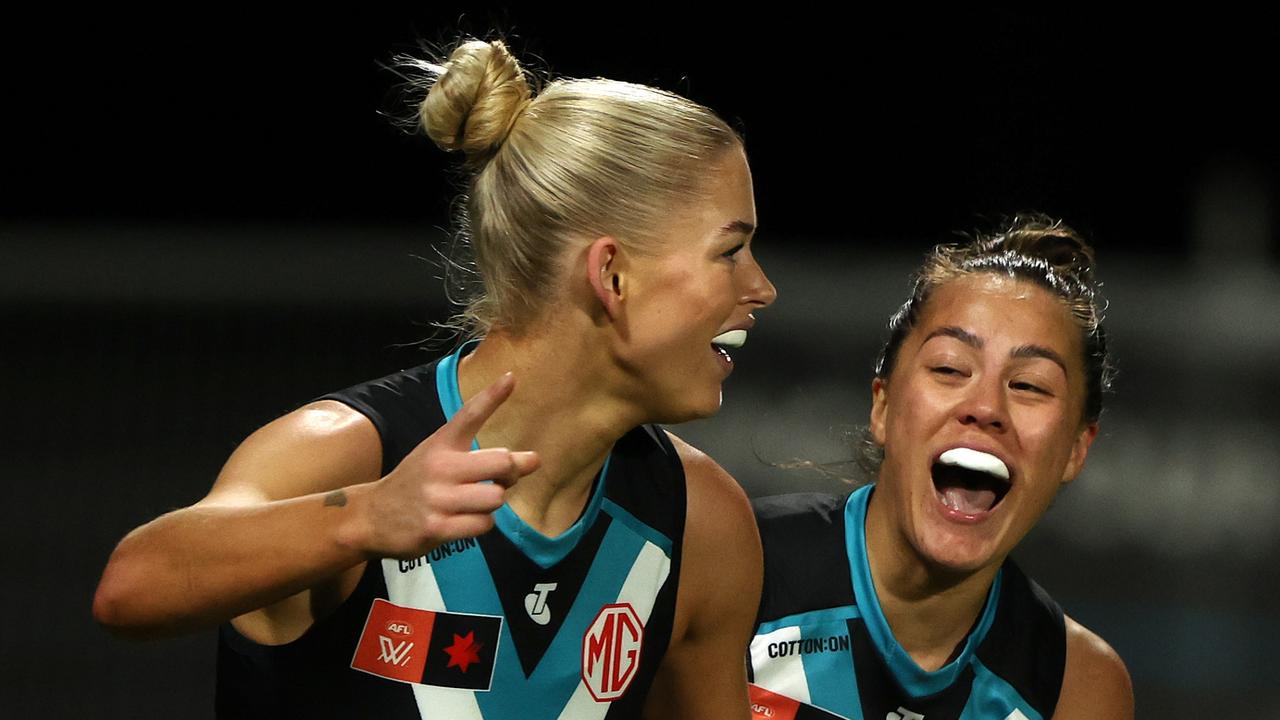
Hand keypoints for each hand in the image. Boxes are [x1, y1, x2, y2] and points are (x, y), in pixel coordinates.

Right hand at [358, 372, 538, 557]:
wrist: (371, 517)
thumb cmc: (418, 484)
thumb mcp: (439, 457)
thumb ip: (484, 458)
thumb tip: (534, 461)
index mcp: (440, 444)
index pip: (469, 415)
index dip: (492, 396)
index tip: (511, 378)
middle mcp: (439, 467)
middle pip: (501, 462)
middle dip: (511, 473)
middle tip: (502, 479)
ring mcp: (437, 498)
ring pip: (495, 498)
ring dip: (493, 503)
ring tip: (476, 503)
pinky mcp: (436, 527)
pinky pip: (482, 524)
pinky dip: (480, 524)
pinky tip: (463, 521)